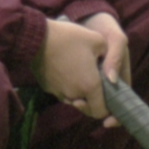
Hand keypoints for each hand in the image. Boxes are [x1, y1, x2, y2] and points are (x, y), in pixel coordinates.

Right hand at [34, 12, 129, 127]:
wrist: (35, 37)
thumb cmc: (69, 37)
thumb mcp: (97, 40)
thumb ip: (111, 57)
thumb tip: (112, 73)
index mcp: (90, 85)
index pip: (102, 111)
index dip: (107, 109)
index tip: (108, 99)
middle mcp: (74, 94)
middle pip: (87, 108)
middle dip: (93, 101)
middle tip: (95, 86)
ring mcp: (59, 92)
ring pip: (74, 100)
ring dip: (79, 94)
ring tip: (79, 75)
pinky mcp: (47, 87)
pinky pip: (61, 92)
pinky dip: (66, 87)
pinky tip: (66, 72)